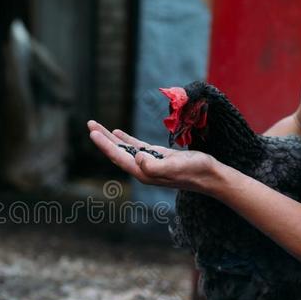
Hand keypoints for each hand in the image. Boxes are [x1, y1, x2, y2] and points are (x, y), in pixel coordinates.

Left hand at [87, 120, 222, 193]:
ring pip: (123, 149)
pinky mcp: (156, 157)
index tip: (92, 133)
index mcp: (143, 172)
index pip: (118, 157)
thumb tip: (137, 158)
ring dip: (110, 138)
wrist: (210, 176)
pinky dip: (124, 140)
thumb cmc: (195, 171)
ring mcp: (148, 163)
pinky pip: (135, 147)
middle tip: (90, 124)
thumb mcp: (174, 167)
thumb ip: (154, 166)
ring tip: (97, 126)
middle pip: (116, 152)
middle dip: (102, 139)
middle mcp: (142, 169)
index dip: (104, 145)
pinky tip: (117, 133)